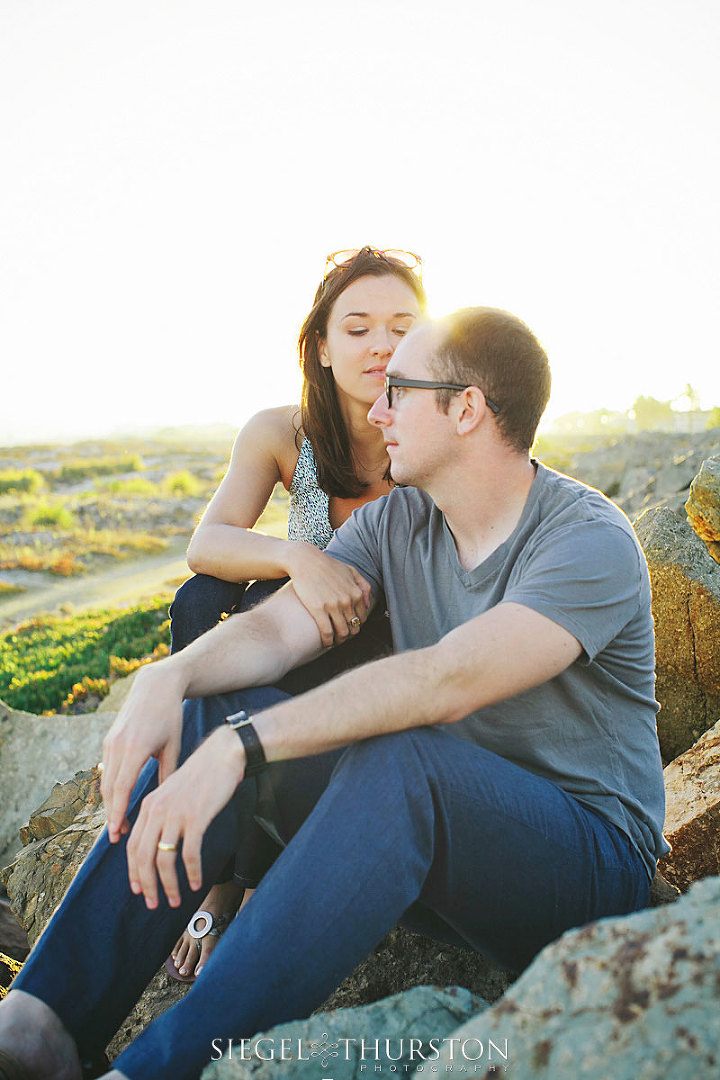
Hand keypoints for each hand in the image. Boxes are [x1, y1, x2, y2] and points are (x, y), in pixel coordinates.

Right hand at [100, 661, 184, 843]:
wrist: (155, 685)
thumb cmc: (170, 715)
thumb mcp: (173, 745)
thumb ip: (168, 773)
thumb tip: (165, 801)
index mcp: (135, 748)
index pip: (121, 788)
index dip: (117, 813)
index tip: (117, 833)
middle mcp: (118, 745)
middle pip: (109, 789)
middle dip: (112, 814)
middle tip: (119, 837)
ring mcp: (110, 741)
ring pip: (105, 780)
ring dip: (110, 803)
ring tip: (120, 823)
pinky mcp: (108, 739)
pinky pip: (106, 769)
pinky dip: (110, 787)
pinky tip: (118, 801)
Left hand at [125, 726, 244, 907]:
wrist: (223, 755)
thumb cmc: (201, 776)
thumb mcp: (173, 792)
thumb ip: (161, 812)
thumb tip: (157, 842)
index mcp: (149, 805)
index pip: (133, 846)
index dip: (134, 871)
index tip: (139, 889)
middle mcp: (157, 810)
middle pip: (143, 856)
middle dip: (147, 885)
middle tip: (153, 903)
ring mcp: (176, 814)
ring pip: (164, 859)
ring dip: (168, 885)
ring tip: (174, 900)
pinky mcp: (196, 817)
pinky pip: (189, 854)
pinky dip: (191, 873)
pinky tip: (197, 883)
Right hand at [284, 543, 371, 647]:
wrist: (305, 561)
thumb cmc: (326, 565)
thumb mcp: (350, 570)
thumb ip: (363, 585)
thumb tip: (368, 603)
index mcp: (356, 593)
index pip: (362, 618)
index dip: (356, 625)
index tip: (349, 627)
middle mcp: (347, 601)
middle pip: (353, 627)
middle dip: (349, 635)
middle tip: (342, 636)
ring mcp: (333, 606)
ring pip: (342, 632)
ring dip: (339, 640)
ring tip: (334, 641)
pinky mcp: (318, 610)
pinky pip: (327, 632)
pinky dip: (328, 641)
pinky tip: (325, 642)